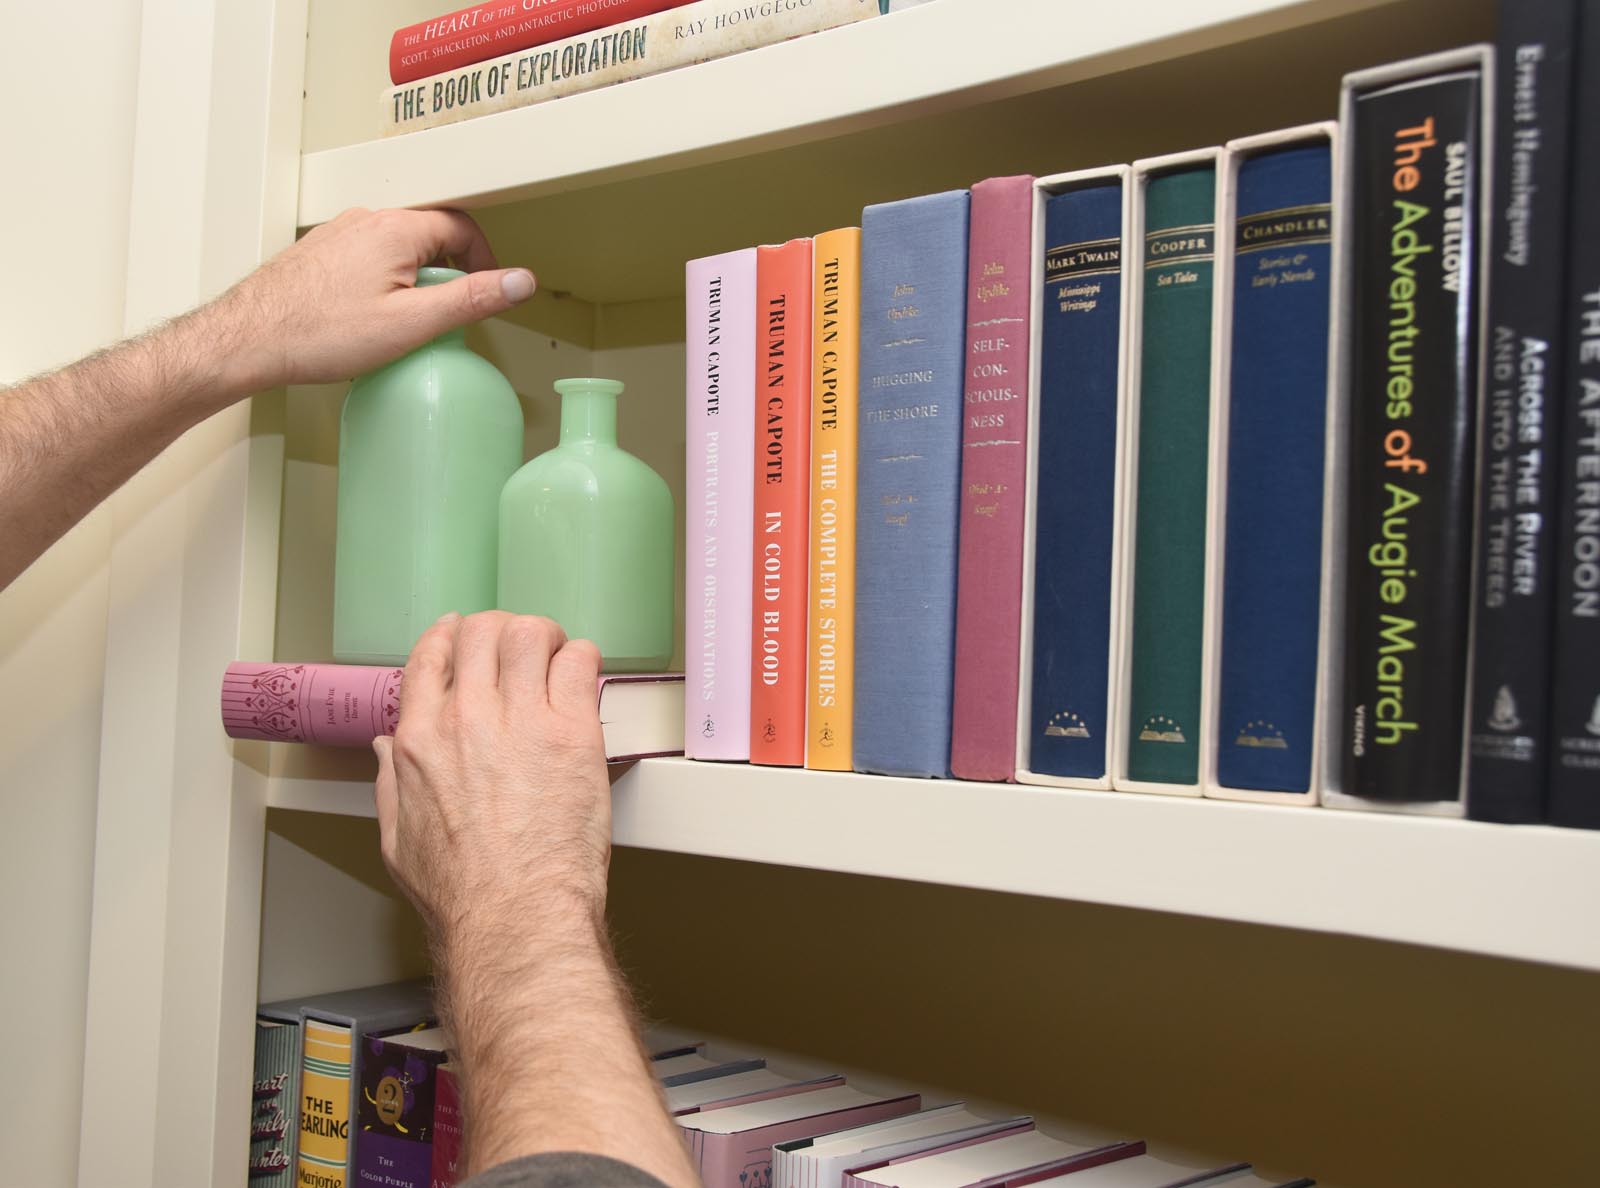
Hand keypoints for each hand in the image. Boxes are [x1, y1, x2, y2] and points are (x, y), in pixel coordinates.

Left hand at [213, 207, 535, 391]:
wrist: (248, 340)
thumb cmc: (318, 333)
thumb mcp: (412, 323)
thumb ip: (471, 299)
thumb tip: (519, 281)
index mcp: (396, 229)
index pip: (461, 227)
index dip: (483, 260)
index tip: (486, 290)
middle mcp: (365, 221)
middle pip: (430, 233)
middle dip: (449, 270)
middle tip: (447, 313)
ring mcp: (338, 234)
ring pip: (397, 246)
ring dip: (415, 277)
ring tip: (407, 320)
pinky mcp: (319, 254)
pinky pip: (368, 257)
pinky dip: (384, 281)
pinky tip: (371, 318)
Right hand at [372, 611, 609, 945]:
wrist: (512, 913)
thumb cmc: (460, 891)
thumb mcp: (397, 838)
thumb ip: (391, 781)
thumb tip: (387, 747)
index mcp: (420, 738)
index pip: (431, 654)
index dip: (452, 634)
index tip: (465, 634)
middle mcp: (466, 717)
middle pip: (483, 632)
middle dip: (502, 632)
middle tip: (521, 650)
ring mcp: (521, 719)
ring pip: (531, 634)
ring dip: (546, 638)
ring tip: (556, 657)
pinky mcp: (572, 731)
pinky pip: (579, 662)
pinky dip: (582, 659)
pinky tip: (583, 678)